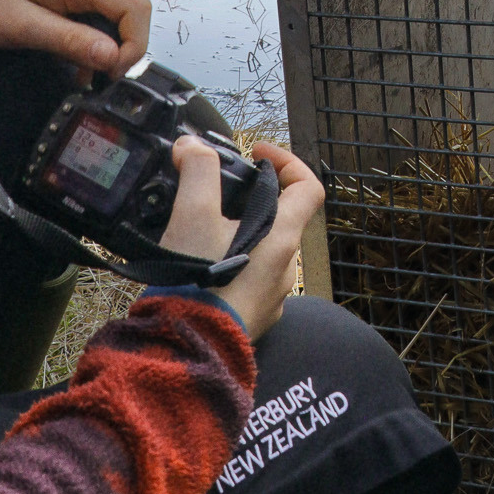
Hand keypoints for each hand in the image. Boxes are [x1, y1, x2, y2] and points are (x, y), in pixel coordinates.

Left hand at [0, 0, 149, 75]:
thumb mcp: (23, 26)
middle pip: (134, 17)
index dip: (134, 45)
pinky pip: (102, 23)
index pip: (137, 9)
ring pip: (119, 23)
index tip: (109, 73)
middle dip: (124, 52)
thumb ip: (69, 40)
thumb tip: (113, 58)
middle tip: (96, 80)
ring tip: (83, 77)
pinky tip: (77, 65)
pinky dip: (97, 47)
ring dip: (109, 52)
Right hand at [160, 137, 322, 341]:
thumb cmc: (196, 280)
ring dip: (236, 235)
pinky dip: (229, 267)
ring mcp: (272, 296)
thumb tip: (193, 146)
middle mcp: (286, 267)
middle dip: (249, 200)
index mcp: (282, 236)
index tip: (256, 153)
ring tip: (196, 232)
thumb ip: (197, 170)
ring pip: (262, 252)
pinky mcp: (253, 318)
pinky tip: (196, 268)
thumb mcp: (193, 214)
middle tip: (213, 194)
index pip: (308, 186)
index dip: (288, 160)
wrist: (186, 347)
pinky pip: (248, 282)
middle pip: (281, 219)